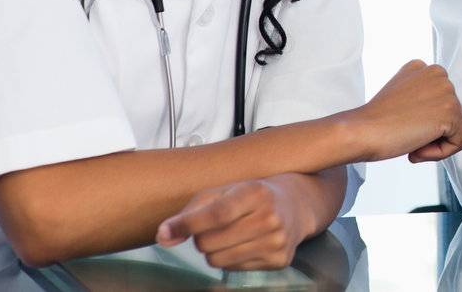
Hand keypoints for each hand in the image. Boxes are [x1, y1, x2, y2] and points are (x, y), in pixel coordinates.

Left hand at [155, 178, 310, 270]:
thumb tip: (164, 236)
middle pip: (209, 243)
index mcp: (255, 192)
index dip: (187, 224)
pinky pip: (232, 269)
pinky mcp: (279, 259)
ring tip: (231, 234)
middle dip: (203, 237)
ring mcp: (276, 240)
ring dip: (214, 250)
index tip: (165, 232)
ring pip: (216, 260)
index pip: (216, 214)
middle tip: (217, 226)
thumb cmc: (251, 195)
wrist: (296, 204)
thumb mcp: (224, 191)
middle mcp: (270, 217)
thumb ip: (191, 211)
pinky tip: (246, 243)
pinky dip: (231, 259)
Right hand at [341, 60, 461, 162]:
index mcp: (423, 68)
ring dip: (435, 143)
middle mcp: (438, 73)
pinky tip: (417, 147)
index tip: (401, 122)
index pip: (441, 102)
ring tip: (409, 138)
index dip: (423, 121)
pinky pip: (461, 141)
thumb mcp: (402, 98)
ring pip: (458, 129)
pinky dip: (440, 153)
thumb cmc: (374, 123)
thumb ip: (421, 98)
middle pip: (453, 115)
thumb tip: (437, 113)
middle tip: (404, 133)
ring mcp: (446, 91)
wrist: (360, 132)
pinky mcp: (450, 112)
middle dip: (432, 132)